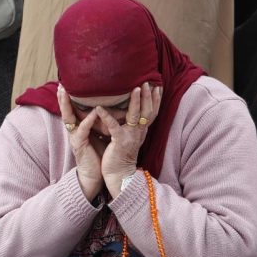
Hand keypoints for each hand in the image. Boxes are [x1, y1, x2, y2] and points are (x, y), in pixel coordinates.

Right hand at [58, 85, 105, 200]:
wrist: (96, 174)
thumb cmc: (98, 153)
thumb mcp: (99, 134)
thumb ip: (100, 122)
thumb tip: (109, 108)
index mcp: (79, 127)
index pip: (72, 109)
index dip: (69, 97)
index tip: (67, 83)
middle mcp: (74, 130)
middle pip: (66, 111)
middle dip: (62, 98)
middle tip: (61, 84)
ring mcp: (75, 137)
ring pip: (68, 118)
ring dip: (66, 104)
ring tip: (65, 92)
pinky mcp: (80, 145)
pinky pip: (82, 130)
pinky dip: (87, 121)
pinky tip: (92, 113)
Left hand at [98, 82, 161, 196]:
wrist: (119, 174)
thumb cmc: (121, 155)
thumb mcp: (130, 137)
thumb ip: (132, 125)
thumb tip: (132, 111)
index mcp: (142, 131)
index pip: (152, 112)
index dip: (156, 100)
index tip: (157, 86)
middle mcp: (139, 132)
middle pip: (147, 111)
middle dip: (148, 96)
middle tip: (147, 82)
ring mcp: (131, 137)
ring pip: (136, 116)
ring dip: (136, 101)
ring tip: (135, 88)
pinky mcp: (119, 142)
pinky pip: (113, 127)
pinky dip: (106, 117)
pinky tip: (99, 107)